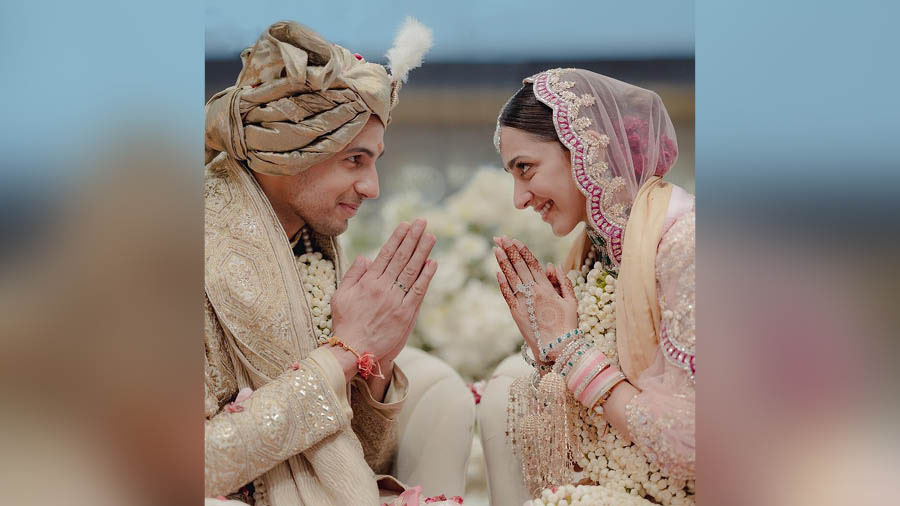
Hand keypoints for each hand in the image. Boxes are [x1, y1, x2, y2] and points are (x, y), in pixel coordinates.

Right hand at [330, 219, 436, 381]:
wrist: (354, 350)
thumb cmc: (345, 323)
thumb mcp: (340, 295)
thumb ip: (353, 274)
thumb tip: (366, 257)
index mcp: (367, 282)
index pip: (385, 254)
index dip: (397, 238)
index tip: (406, 225)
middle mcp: (382, 288)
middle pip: (401, 258)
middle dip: (412, 238)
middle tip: (422, 222)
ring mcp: (395, 301)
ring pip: (411, 271)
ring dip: (422, 252)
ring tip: (430, 236)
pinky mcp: (405, 314)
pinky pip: (418, 291)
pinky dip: (426, 276)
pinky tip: (432, 262)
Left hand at [493, 237, 577, 361]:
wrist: (557, 347)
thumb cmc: (567, 325)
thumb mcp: (571, 301)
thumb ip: (563, 281)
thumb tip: (552, 265)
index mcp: (547, 288)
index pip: (533, 264)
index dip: (523, 251)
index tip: (516, 240)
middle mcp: (533, 292)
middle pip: (519, 267)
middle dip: (510, 251)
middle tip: (500, 238)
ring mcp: (523, 302)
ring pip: (511, 277)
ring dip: (503, 262)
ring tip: (496, 249)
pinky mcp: (516, 313)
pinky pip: (507, 294)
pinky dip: (502, 282)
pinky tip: (497, 271)